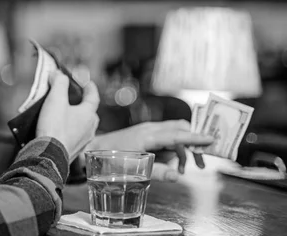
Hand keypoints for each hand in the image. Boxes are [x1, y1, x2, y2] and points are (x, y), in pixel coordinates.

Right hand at [36, 70, 99, 160]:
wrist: (48, 155)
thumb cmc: (55, 126)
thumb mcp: (56, 99)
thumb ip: (59, 82)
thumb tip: (58, 74)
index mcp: (88, 114)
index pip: (93, 97)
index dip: (90, 88)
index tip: (87, 83)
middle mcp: (89, 129)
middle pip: (90, 113)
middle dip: (84, 105)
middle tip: (77, 99)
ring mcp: (83, 142)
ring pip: (84, 127)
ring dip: (77, 119)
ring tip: (67, 115)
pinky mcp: (73, 151)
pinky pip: (75, 137)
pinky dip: (70, 131)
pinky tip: (60, 131)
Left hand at [86, 120, 214, 181]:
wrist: (94, 148)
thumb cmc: (111, 159)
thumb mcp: (134, 169)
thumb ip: (156, 172)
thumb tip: (177, 177)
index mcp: (148, 136)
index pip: (177, 134)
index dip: (195, 137)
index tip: (212, 139)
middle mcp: (150, 129)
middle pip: (180, 129)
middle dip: (194, 143)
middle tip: (202, 162)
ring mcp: (148, 130)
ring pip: (175, 134)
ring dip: (184, 150)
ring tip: (185, 169)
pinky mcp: (146, 134)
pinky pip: (167, 138)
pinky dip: (174, 150)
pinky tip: (173, 166)